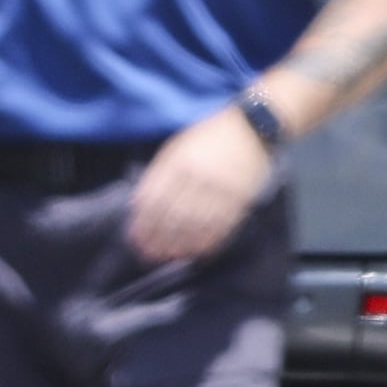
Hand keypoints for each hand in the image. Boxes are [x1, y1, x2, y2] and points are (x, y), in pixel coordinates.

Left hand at [126, 107, 271, 263]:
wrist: (250, 129)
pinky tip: (197, 250)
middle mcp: (198, 176)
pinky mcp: (241, 196)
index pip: (154, 200)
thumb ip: (159, 174)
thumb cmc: (207, 138)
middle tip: (150, 255)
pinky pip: (222, 224)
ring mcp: (221, 187)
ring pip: (196, 224)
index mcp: (178, 162)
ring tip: (170, 256)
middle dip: (159, 239)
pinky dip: (208, 241)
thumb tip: (138, 205)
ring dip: (181, 244)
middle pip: (173, 216)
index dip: (143, 223)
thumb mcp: (177, 148)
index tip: (136, 240)